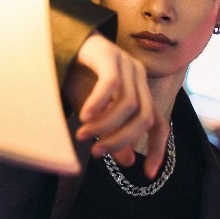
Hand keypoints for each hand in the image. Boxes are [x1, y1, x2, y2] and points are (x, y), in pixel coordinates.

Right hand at [63, 33, 168, 177]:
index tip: (147, 174)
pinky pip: (111, 84)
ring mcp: (127, 63)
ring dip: (105, 125)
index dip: (157, 149)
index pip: (159, 124)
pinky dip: (99, 103)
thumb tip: (129, 160)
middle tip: (97, 152)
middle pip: (145, 117)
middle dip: (122, 139)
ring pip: (129, 104)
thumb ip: (112, 133)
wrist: (60, 45)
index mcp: (140, 91)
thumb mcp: (95, 113)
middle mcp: (139, 77)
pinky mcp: (110, 54)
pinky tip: (84, 116)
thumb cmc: (77, 78)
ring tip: (82, 135)